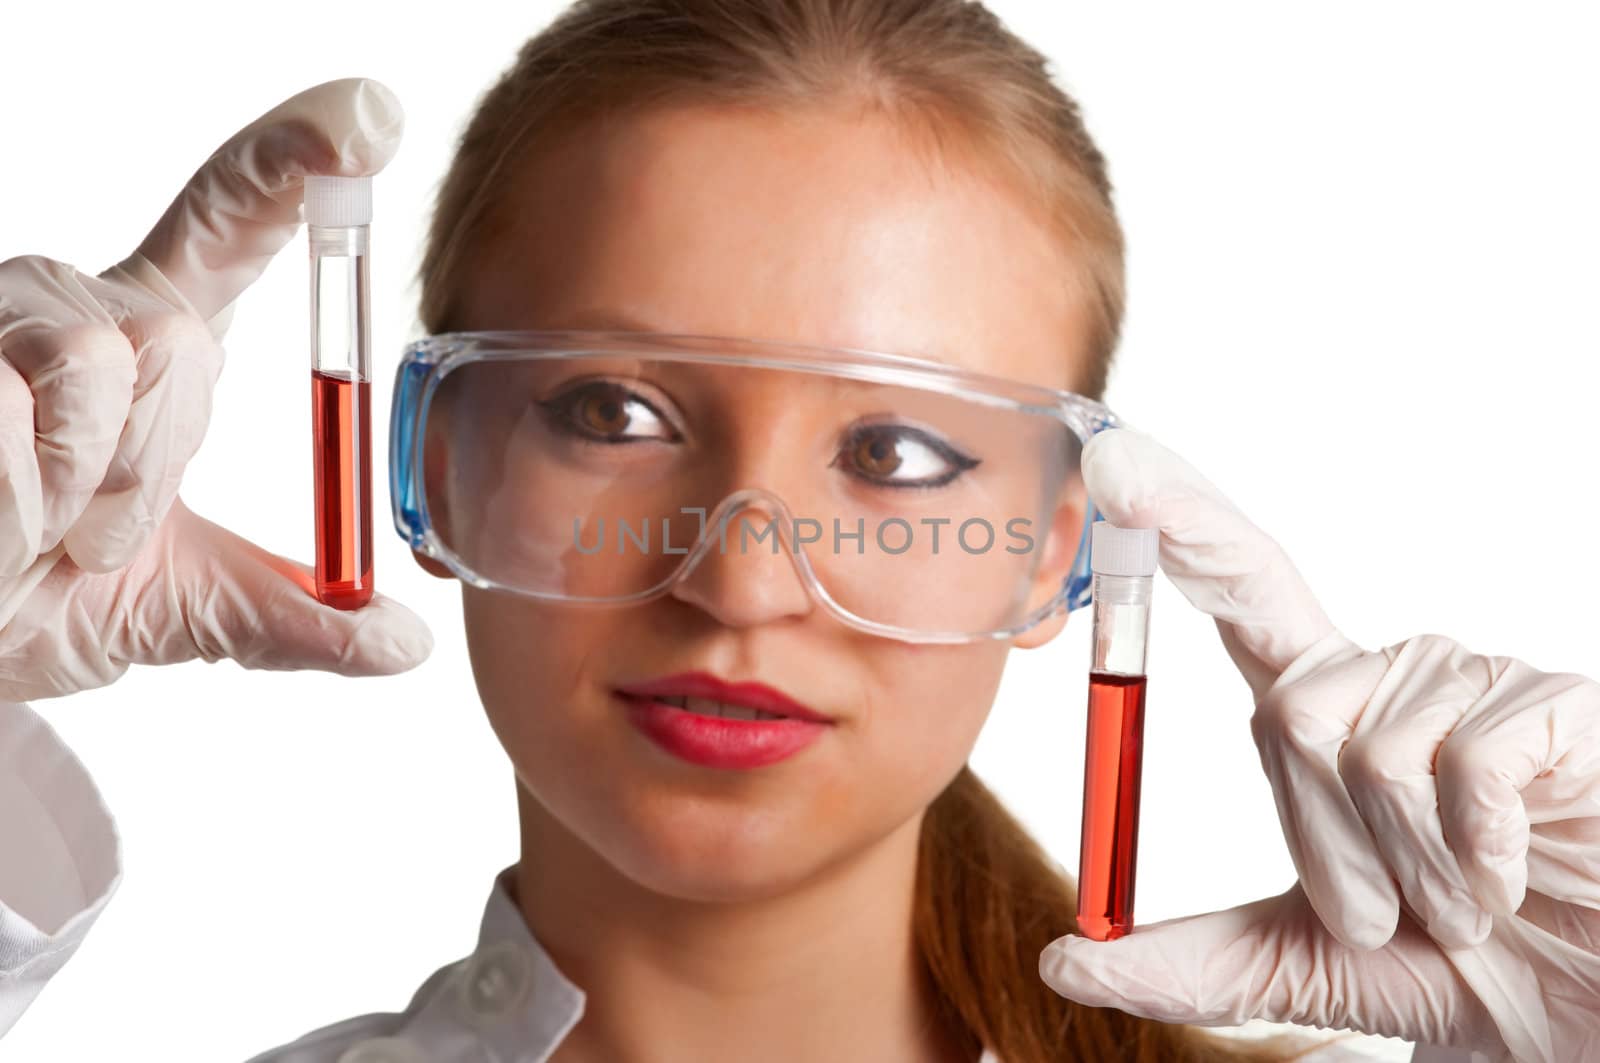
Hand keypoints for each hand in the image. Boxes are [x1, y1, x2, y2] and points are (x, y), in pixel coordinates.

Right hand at [0, 79, 430, 699]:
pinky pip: (6, 416)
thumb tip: (407, 645)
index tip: (371, 113)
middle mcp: (72, 306)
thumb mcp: (185, 606)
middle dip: (149, 468)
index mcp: (147, 341)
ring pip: (95, 367)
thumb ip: (296, 614)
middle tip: (91, 533)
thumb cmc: (41, 594)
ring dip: (78, 487)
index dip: (293, 161)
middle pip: (179, 339)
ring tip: (34, 527)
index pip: (229, 227)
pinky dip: (11, 505)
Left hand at [1038, 427, 1599, 1062]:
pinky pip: (1465, 767)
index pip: (1238, 591)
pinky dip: (1480, 854)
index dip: (1181, 520)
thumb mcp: (1310, 967)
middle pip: (1288, 713)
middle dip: (1329, 852)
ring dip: (1410, 869)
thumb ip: (1192, 963)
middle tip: (1395, 915)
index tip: (1113, 459)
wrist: (1594, 999)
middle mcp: (1388, 675)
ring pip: (1368, 752)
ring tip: (1470, 894)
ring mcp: (1473, 681)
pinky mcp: (1550, 705)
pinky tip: (1517, 868)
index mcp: (1322, 710)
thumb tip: (1064, 962)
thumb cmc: (1464, 962)